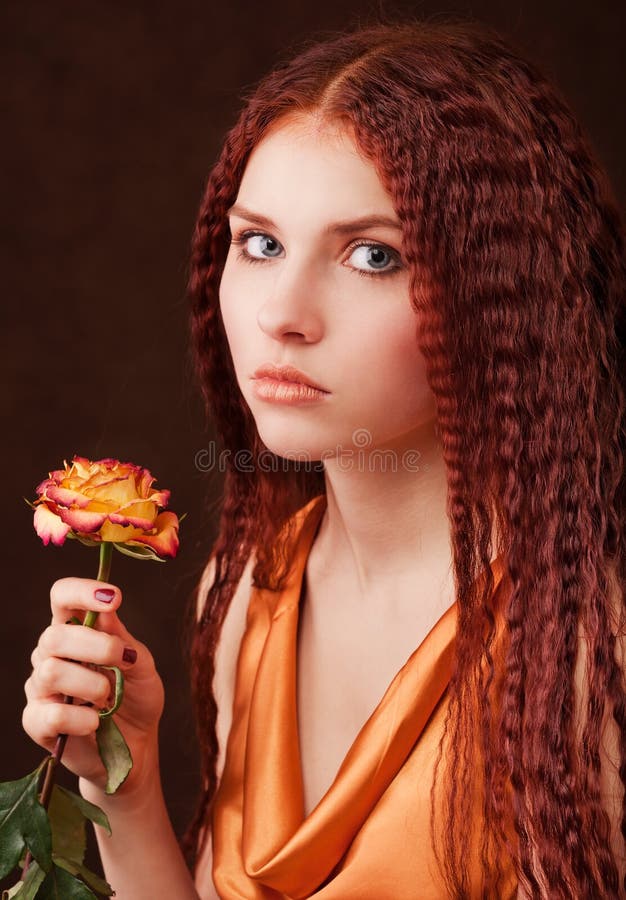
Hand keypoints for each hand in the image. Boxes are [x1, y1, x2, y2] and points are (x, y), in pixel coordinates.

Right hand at [22, 578, 164, 796]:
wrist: (135, 747)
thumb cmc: (135, 698)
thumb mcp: (140, 664)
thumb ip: (122, 638)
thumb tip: (106, 610)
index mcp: (75, 631)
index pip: (62, 597)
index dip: (82, 591)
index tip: (114, 597)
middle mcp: (51, 655)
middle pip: (55, 635)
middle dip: (95, 645)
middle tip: (122, 660)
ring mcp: (40, 689)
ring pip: (51, 672)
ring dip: (90, 683)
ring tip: (109, 697)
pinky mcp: (37, 723)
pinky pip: (50, 714)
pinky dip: (81, 718)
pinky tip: (97, 721)